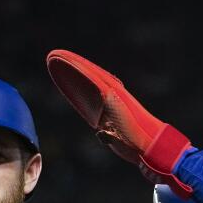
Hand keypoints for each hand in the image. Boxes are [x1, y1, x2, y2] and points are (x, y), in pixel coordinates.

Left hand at [44, 49, 193, 196]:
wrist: (147, 145)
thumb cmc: (134, 146)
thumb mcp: (115, 140)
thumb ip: (108, 135)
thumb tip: (101, 133)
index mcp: (109, 107)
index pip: (89, 92)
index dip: (77, 83)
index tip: (64, 74)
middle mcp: (110, 97)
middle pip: (88, 78)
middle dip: (72, 67)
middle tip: (55, 57)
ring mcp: (112, 95)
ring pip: (89, 75)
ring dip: (74, 65)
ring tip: (57, 56)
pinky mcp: (112, 96)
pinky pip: (93, 80)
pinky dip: (81, 70)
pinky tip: (68, 61)